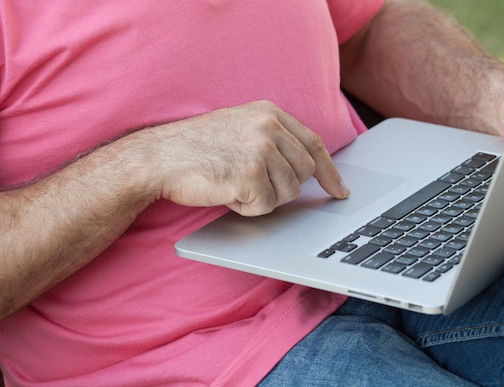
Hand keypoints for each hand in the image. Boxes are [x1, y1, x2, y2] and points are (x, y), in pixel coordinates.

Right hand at [152, 101, 349, 215]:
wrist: (159, 157)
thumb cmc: (195, 147)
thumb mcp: (240, 127)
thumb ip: (273, 138)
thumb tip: (306, 165)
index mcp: (269, 113)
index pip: (314, 144)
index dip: (330, 171)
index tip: (339, 190)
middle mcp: (269, 127)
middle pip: (304, 173)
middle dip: (284, 187)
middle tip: (253, 184)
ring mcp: (260, 150)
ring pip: (288, 193)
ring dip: (264, 198)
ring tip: (234, 183)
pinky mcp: (250, 175)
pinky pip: (266, 206)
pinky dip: (247, 208)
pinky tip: (227, 193)